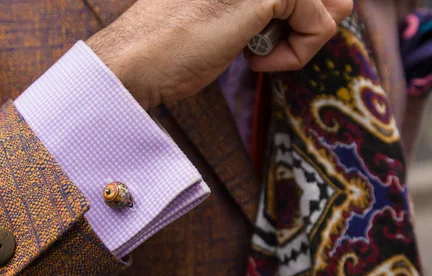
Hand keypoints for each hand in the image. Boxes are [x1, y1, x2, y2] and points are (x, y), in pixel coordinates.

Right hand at [86, 0, 352, 108]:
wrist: (138, 59)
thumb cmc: (173, 44)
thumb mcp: (230, 14)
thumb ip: (276, 5)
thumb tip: (343, 3)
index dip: (298, 12)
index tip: (260, 34)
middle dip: (305, 21)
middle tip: (261, 42)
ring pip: (328, 3)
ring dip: (298, 39)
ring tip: (256, 53)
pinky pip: (320, 25)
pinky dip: (294, 56)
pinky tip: (254, 63)